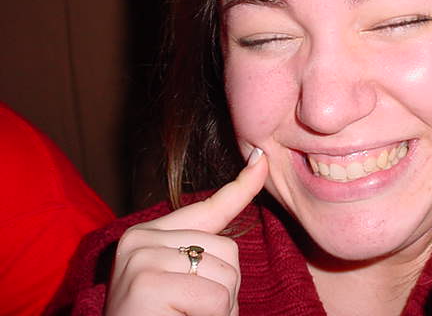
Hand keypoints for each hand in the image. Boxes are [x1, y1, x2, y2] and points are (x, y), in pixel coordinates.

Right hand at [106, 148, 267, 315]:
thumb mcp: (184, 285)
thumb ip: (204, 255)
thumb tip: (236, 230)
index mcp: (150, 235)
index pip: (209, 208)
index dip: (242, 186)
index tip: (262, 159)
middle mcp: (141, 239)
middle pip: (228, 251)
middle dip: (225, 291)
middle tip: (190, 313)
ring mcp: (141, 259)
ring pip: (225, 275)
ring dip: (219, 311)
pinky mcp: (146, 283)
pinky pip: (213, 298)